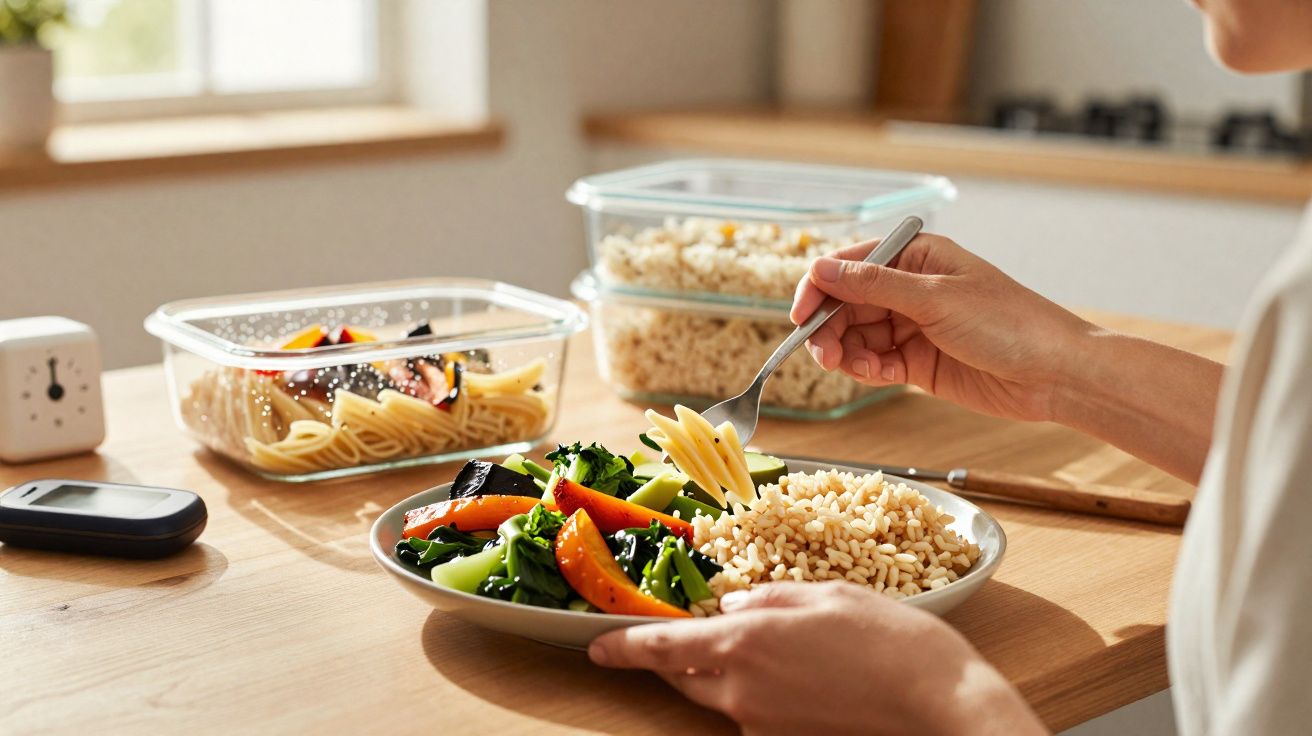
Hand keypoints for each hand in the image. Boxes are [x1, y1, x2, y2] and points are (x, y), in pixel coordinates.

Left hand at [588, 582, 1045, 735]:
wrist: (939, 706)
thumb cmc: (890, 640)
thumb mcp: (824, 595)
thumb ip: (766, 599)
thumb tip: (732, 608)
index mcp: (743, 645)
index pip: (661, 649)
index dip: (624, 647)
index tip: (596, 647)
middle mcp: (742, 692)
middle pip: (685, 677)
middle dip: (676, 657)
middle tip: (687, 633)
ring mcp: (762, 725)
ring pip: (721, 696)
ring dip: (727, 671)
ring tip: (774, 646)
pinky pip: (755, 713)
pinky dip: (761, 691)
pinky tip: (802, 673)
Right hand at [790, 234, 1091, 422]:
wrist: (1054, 374)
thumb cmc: (1009, 323)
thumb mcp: (935, 298)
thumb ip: (874, 285)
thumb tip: (821, 270)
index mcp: (916, 257)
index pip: (850, 265)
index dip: (819, 288)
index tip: (799, 316)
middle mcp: (910, 288)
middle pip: (847, 304)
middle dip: (830, 328)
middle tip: (823, 354)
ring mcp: (912, 326)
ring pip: (857, 336)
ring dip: (846, 353)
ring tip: (852, 368)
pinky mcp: (917, 362)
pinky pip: (875, 362)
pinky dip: (868, 370)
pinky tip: (878, 375)